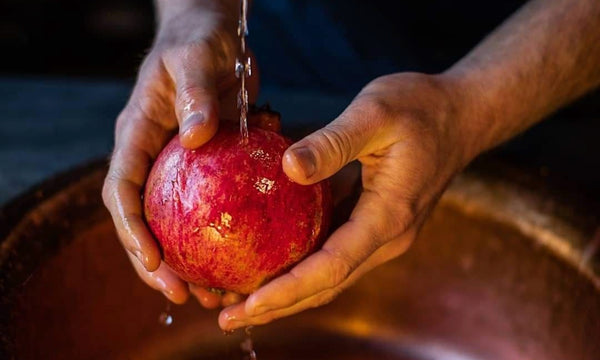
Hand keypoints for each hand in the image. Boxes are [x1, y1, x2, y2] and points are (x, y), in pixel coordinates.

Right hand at [102, 3, 256, 306]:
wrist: (216, 36)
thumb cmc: (198, 41)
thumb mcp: (194, 61)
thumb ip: (194, 96)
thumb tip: (196, 137)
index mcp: (137, 137)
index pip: (121, 191)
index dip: (130, 231)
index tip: (152, 261)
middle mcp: (154, 158)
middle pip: (145, 221)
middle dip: (157, 263)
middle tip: (183, 295)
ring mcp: (180, 166)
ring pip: (178, 223)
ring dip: (192, 260)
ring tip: (216, 293)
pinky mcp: (209, 168)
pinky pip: (212, 208)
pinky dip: (224, 235)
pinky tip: (247, 258)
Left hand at [218, 72, 470, 329]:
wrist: (462, 115)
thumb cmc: (421, 107)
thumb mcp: (375, 113)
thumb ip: (333, 143)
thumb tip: (288, 168)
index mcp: (387, 216)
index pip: (331, 267)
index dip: (287, 291)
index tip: (247, 305)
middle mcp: (386, 237)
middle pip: (325, 286)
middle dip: (276, 306)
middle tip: (226, 316)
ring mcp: (383, 235)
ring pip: (329, 277)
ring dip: (285, 293)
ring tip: (239, 299)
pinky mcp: (375, 224)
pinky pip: (334, 255)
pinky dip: (301, 267)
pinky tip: (271, 261)